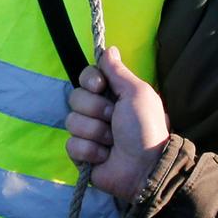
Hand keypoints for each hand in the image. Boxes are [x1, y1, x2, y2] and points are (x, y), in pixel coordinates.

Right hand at [65, 46, 169, 202]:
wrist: (145, 168)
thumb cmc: (145, 128)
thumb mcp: (137, 93)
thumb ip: (118, 71)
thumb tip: (109, 48)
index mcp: (111, 94)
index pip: (85, 76)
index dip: (89, 80)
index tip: (100, 87)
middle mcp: (97, 110)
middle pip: (75, 97)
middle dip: (95, 109)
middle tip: (113, 119)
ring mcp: (88, 133)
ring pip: (72, 121)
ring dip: (96, 132)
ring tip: (112, 142)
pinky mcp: (81, 154)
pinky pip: (71, 144)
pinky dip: (90, 150)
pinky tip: (104, 156)